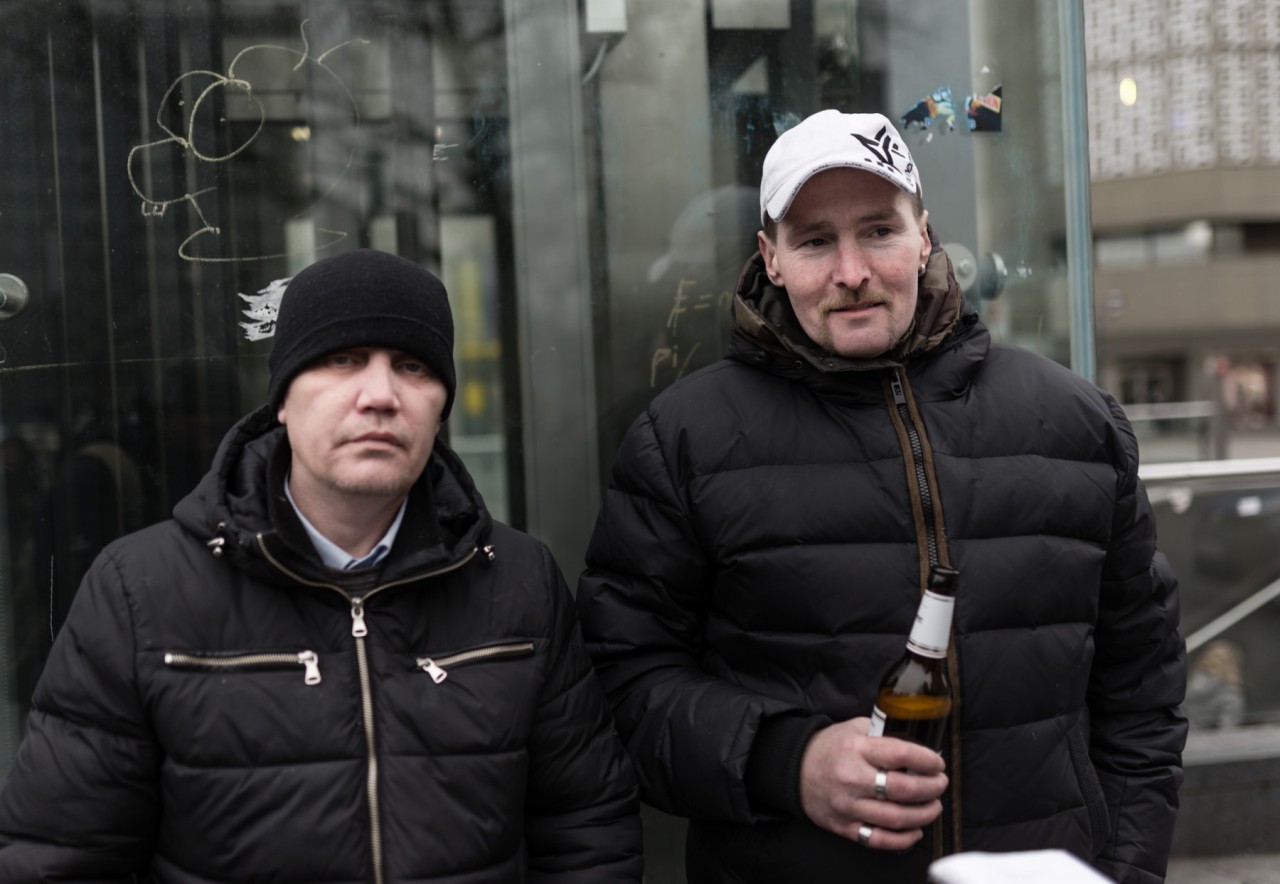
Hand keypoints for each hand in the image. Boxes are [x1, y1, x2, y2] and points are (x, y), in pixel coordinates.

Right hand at [799, 717, 946, 850]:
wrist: (794, 769)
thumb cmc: (830, 747)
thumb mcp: (854, 728)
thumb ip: (884, 734)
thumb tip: (919, 745)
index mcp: (856, 748)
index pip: (902, 754)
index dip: (928, 760)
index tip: (937, 763)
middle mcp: (851, 778)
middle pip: (904, 789)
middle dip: (932, 788)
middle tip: (940, 784)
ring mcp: (847, 806)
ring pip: (896, 818)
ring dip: (924, 814)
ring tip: (933, 806)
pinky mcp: (844, 826)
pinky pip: (879, 840)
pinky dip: (903, 838)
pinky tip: (915, 830)